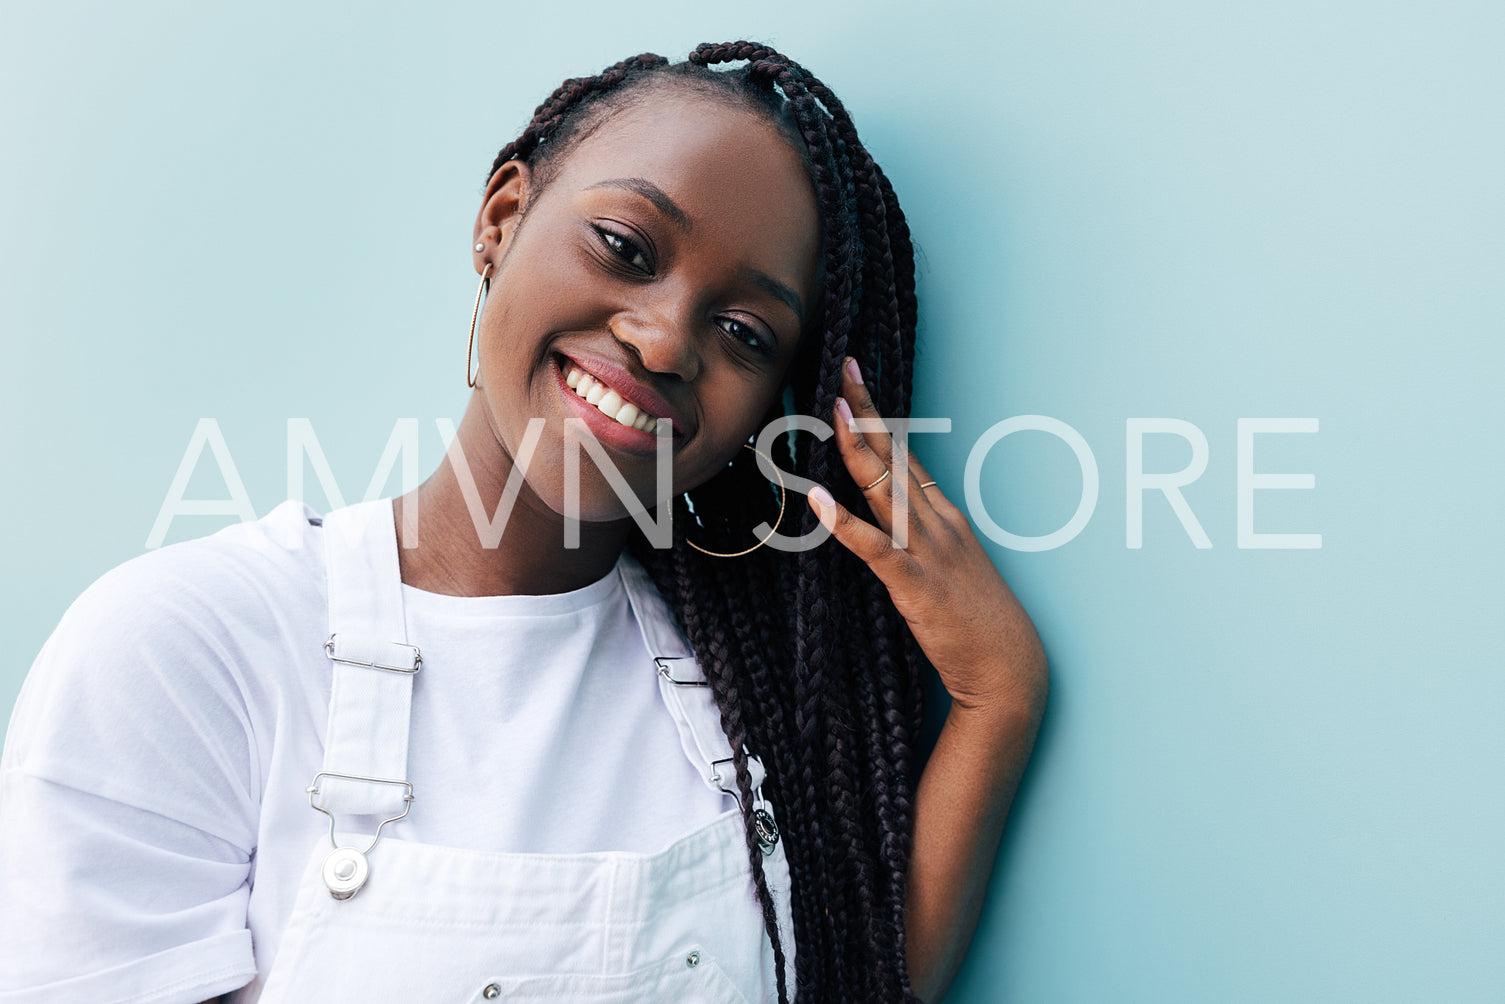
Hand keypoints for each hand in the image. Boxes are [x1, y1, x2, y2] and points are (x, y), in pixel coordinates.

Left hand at [808, 358, 1047, 717]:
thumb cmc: (979, 627)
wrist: (1010, 670)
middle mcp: (938, 524)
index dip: (880, 420)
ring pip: (886, 489)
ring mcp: (928, 551)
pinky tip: (819, 500)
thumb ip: (922, 542)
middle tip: (844, 370)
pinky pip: (875, 547)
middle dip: (868, 412)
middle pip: (896, 458)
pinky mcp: (915, 584)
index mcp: (945, 519)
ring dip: (858, 448)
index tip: (857, 385)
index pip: (907, 457)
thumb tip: (889, 522)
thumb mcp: (952, 570)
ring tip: (835, 411)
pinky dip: (844, 522)